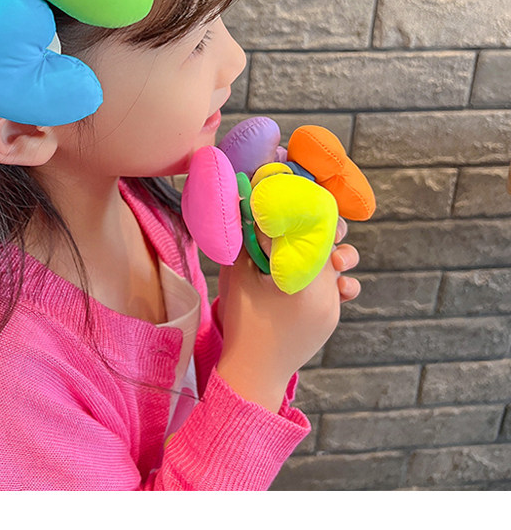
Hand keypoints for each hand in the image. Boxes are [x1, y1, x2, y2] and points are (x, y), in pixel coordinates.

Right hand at [216, 218, 359, 411]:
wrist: (253, 373)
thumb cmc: (242, 321)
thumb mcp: (237, 274)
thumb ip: (245, 238)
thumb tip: (249, 207)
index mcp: (306, 279)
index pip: (321, 235)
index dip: (316, 215)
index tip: (306, 205)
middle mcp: (327, 295)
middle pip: (337, 251)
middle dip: (331, 235)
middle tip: (318, 225)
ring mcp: (332, 310)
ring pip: (341, 272)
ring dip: (335, 258)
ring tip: (327, 254)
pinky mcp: (330, 321)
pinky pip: (338, 292)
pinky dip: (333, 281)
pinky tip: (324, 277)